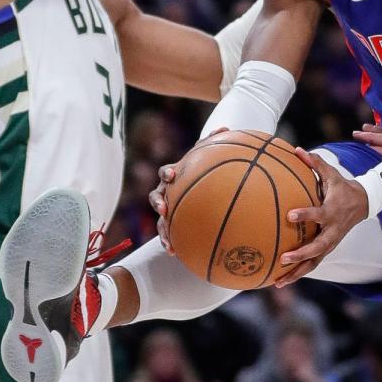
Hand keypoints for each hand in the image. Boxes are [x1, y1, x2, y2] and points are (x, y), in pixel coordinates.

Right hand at [149, 130, 233, 250]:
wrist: (195, 187)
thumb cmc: (200, 170)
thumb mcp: (207, 158)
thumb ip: (214, 144)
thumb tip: (226, 128)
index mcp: (173, 176)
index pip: (166, 172)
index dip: (167, 174)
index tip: (173, 175)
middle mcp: (166, 192)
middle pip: (156, 196)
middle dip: (158, 202)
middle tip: (164, 208)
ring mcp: (166, 209)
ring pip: (159, 220)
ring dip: (162, 230)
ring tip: (168, 241)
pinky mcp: (170, 224)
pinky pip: (168, 234)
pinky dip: (169, 243)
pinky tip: (175, 253)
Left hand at [276, 150, 368, 285]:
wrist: (363, 203)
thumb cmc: (342, 187)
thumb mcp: (331, 174)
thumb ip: (315, 163)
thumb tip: (297, 149)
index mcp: (332, 211)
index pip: (318, 214)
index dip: (305, 215)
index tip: (290, 215)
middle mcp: (332, 230)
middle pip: (317, 247)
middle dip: (301, 254)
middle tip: (284, 258)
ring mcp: (331, 242)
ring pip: (315, 262)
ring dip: (297, 272)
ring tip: (278, 282)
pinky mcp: (328, 249)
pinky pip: (313, 264)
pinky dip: (298, 273)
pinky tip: (281, 281)